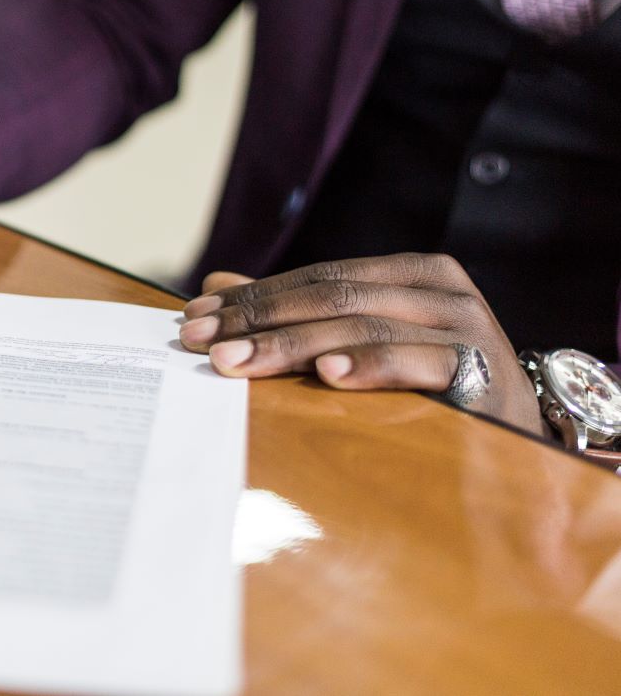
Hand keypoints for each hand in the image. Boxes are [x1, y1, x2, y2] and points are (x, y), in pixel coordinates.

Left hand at [178, 254, 547, 435]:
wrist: (519, 441)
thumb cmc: (433, 387)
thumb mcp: (363, 343)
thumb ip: (295, 313)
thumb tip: (212, 285)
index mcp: (413, 272)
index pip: (317, 278)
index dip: (253, 296)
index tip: (194, 317)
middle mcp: (442, 291)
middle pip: (332, 298)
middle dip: (257, 320)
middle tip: (199, 342)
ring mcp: (466, 327)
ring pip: (360, 325)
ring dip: (290, 345)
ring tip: (237, 361)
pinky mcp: (483, 371)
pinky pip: (415, 362)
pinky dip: (369, 365)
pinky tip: (326, 374)